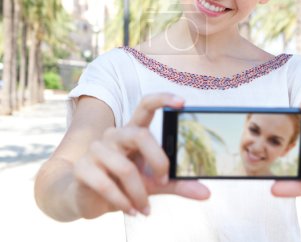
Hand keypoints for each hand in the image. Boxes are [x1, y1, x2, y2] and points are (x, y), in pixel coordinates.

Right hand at [72, 93, 209, 218]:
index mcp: (133, 132)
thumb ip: (177, 184)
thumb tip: (207, 193)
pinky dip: (122, 202)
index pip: (146, 106)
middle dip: (158, 159)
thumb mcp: (153, 183)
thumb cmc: (124, 185)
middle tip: (165, 181)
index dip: (163, 99)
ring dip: (139, 193)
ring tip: (144, 208)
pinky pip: (106, 184)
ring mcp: (96, 149)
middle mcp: (115, 135)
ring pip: (125, 167)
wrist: (88, 200)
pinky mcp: (82, 167)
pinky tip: (130, 210)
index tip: (183, 101)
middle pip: (140, 134)